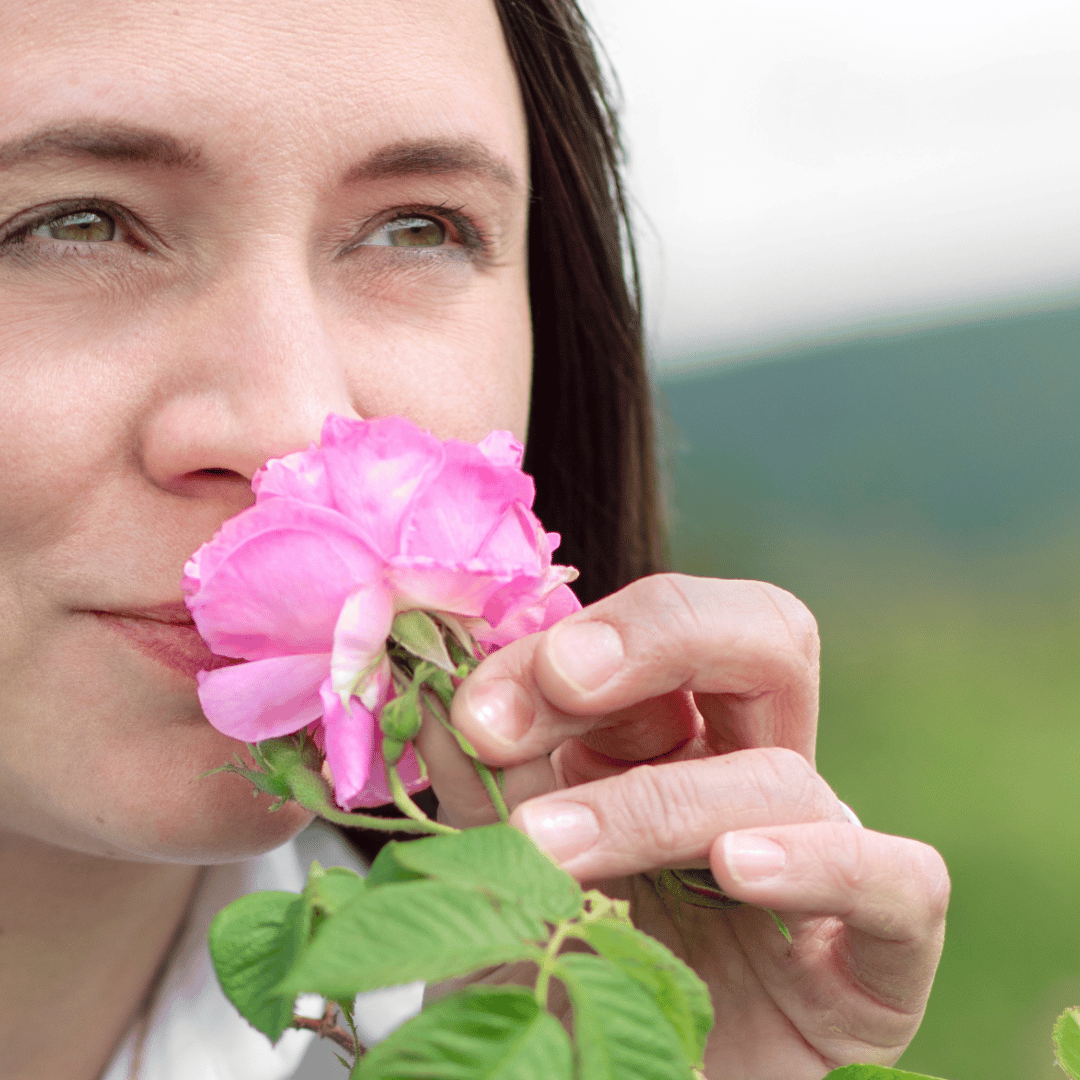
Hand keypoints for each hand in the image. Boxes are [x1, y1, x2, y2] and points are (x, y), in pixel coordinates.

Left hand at [415, 573, 948, 1079]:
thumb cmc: (547, 992)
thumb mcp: (497, 874)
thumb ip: (480, 783)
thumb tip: (435, 689)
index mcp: (670, 746)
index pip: (659, 637)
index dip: (576, 642)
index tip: (480, 698)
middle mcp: (748, 784)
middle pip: (765, 640)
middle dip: (661, 637)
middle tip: (561, 678)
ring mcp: (819, 865)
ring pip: (783, 777)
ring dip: (655, 801)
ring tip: (547, 847)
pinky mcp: (874, 968)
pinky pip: (901, 885)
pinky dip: (823, 863)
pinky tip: (738, 868)